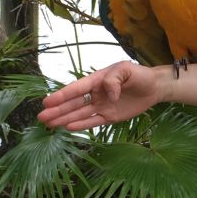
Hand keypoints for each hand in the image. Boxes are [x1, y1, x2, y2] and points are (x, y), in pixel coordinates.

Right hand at [38, 61, 168, 130]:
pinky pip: (93, 121)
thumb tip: (108, 95)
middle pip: (74, 103)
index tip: (47, 102)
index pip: (77, 89)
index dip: (62, 95)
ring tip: (49, 124)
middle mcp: (96, 94)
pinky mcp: (110, 116)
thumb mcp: (126, 70)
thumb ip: (114, 79)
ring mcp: (102, 106)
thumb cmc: (139, 75)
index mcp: (97, 80)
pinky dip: (81, 125)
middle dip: (58, 110)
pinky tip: (68, 127)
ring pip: (80, 114)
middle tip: (41, 117)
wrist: (154, 87)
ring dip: (65, 118)